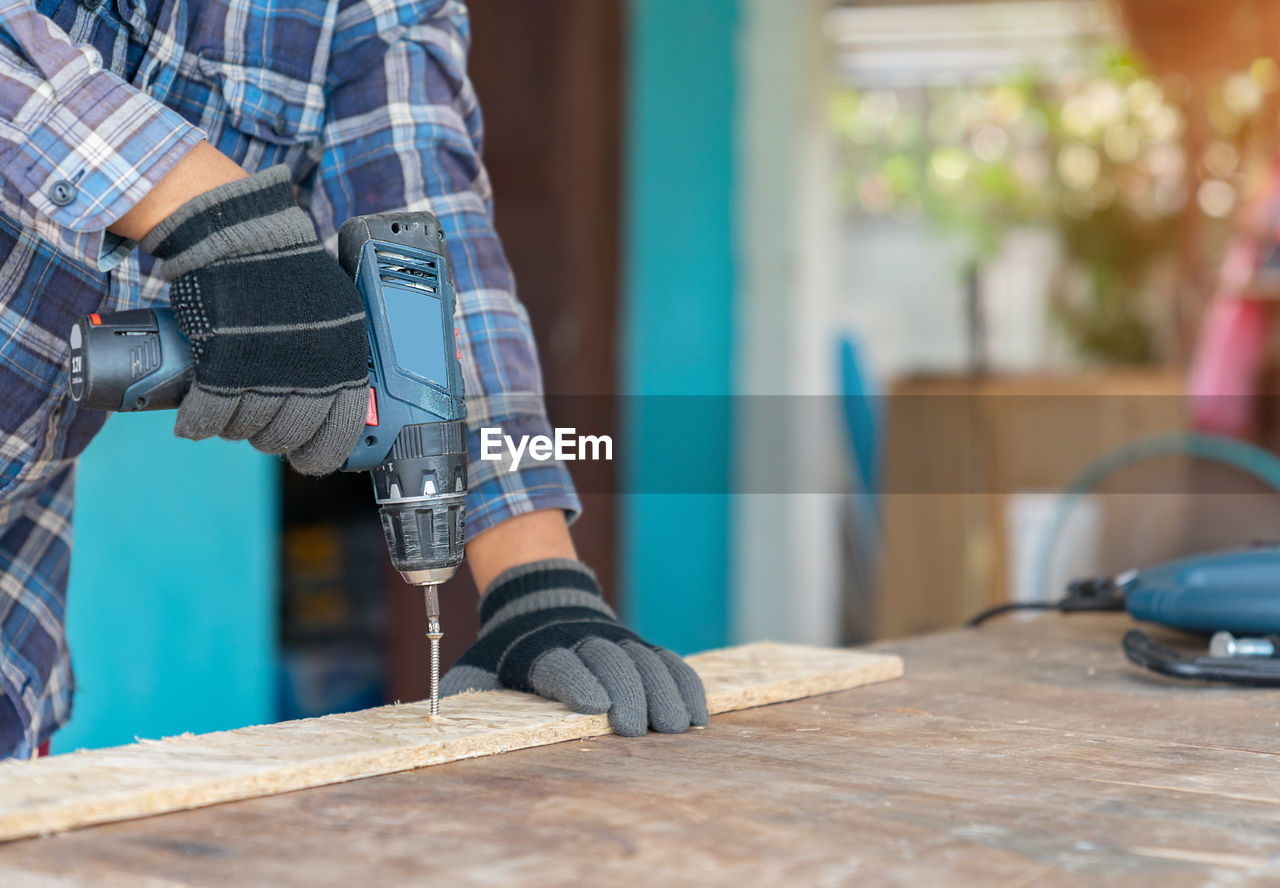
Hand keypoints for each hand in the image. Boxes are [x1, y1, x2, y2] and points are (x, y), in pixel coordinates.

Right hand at [140, 165, 368, 474]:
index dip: (321, 453)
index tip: (306, 461)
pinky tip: (191, 424)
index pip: (342, 429)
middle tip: (255, 431)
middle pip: (287, 433)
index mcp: (346, 358)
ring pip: (247, 427)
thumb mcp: (337, 314)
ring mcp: (268, 366)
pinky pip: (210, 413)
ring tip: (223, 418)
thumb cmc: (288, 273)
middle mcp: (313, 368)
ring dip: (230, 431)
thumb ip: (336, 356)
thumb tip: (332, 400)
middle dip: (268, 440)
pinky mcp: (224, 360)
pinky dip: (197, 424)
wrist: (244, 235)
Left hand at [441, 559, 709, 736]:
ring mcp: (617, 640)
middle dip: (627, 692)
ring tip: (673, 729)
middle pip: (610, 660)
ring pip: (646, 659)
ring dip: (663, 693)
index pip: (560, 664)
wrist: (535, 606)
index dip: (578, 682)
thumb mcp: (476, 673)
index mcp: (538, 650)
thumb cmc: (505, 658)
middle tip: (635, 730)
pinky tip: (696, 717)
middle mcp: (583, 640)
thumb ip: (469, 698)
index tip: (595, 707)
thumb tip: (444, 730)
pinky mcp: (641, 646)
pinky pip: (671, 662)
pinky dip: (686, 686)